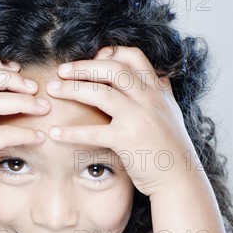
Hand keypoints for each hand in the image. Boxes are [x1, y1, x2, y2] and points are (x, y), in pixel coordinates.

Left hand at [46, 46, 199, 196]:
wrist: (180, 179)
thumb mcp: (171, 113)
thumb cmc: (172, 149)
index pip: (133, 57)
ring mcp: (139, 118)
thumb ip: (162, 94)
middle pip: (112, 69)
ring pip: (100, 93)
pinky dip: (71, 132)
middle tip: (61, 70)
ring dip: (72, 89)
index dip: (109, 53)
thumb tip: (161, 77)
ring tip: (52, 89)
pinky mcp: (127, 140)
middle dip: (83, 66)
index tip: (91, 59)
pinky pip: (93, 132)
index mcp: (157, 90)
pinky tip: (54, 134)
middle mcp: (149, 99)